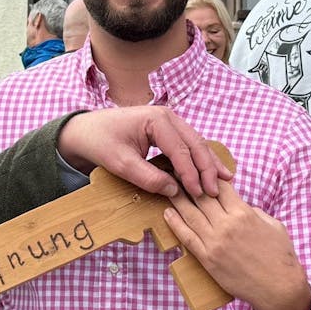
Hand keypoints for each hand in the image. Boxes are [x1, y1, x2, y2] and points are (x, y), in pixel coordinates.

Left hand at [57, 106, 230, 197]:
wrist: (85, 130)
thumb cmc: (100, 142)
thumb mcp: (120, 163)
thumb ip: (147, 177)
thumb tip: (174, 191)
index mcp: (157, 120)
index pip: (181, 150)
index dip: (191, 174)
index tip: (197, 193)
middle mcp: (168, 116)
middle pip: (195, 143)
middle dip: (207, 168)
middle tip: (216, 190)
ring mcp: (169, 121)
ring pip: (195, 143)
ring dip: (208, 163)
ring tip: (224, 180)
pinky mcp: (167, 130)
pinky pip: (188, 145)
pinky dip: (199, 159)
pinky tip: (210, 171)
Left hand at [162, 183, 310, 309]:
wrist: (278, 287)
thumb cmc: (280, 256)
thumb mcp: (273, 224)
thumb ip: (253, 211)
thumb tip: (238, 205)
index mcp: (244, 213)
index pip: (220, 187)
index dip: (208, 175)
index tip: (198, 167)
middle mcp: (227, 224)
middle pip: (201, 197)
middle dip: (188, 181)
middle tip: (176, 170)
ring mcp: (215, 242)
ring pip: (190, 214)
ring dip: (177, 199)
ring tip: (167, 187)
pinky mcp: (208, 259)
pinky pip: (187, 238)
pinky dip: (175, 224)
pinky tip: (167, 213)